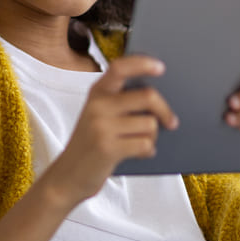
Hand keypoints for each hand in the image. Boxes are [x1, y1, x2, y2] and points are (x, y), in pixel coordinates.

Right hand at [42, 55, 178, 209]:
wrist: (67, 176)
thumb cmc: (91, 144)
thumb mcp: (98, 116)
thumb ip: (120, 102)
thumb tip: (159, 99)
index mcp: (96, 92)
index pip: (120, 68)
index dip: (142, 64)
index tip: (161, 67)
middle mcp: (97, 105)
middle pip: (147, 96)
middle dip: (164, 110)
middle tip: (172, 122)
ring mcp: (101, 127)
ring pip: (150, 124)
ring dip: (152, 137)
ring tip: (142, 144)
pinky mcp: (107, 148)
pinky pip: (145, 144)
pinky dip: (148, 151)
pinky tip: (141, 153)